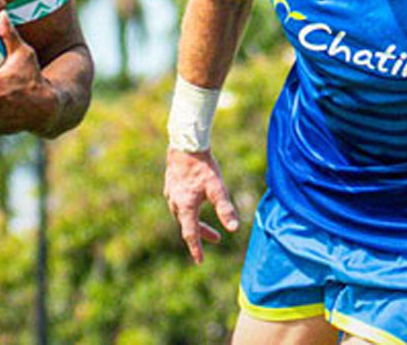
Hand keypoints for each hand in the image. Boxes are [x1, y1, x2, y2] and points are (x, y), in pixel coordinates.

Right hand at [163, 148, 239, 262]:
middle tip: (217, 239)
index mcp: (185, 207)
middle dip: (201, 234)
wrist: (186, 144)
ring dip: (195, 221)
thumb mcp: (217, 188)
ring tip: (207, 223)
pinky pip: (179, 204)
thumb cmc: (203, 166)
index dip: (196, 248)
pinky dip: (189, 210)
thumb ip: (225, 209)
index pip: (191, 234)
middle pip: (187, 225)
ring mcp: (171, 193)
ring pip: (182, 214)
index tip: (200, 261)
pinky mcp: (171, 185)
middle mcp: (175, 202)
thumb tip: (234, 229)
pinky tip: (196, 202)